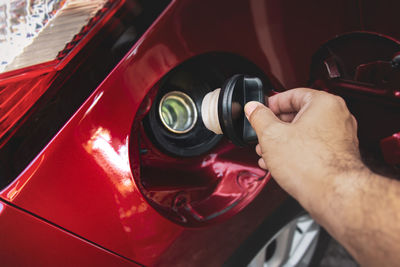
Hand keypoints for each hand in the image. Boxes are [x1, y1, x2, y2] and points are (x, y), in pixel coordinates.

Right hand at [244, 88, 362, 213]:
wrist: (333, 194)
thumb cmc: (311, 165)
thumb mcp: (271, 135)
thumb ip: (259, 117)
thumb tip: (253, 108)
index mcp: (324, 104)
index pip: (293, 94)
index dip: (272, 103)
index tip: (261, 111)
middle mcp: (337, 117)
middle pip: (299, 114)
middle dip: (275, 127)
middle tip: (262, 134)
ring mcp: (341, 137)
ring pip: (305, 133)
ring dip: (282, 142)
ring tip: (267, 153)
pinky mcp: (339, 155)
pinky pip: (313, 147)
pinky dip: (296, 152)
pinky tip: (280, 163)